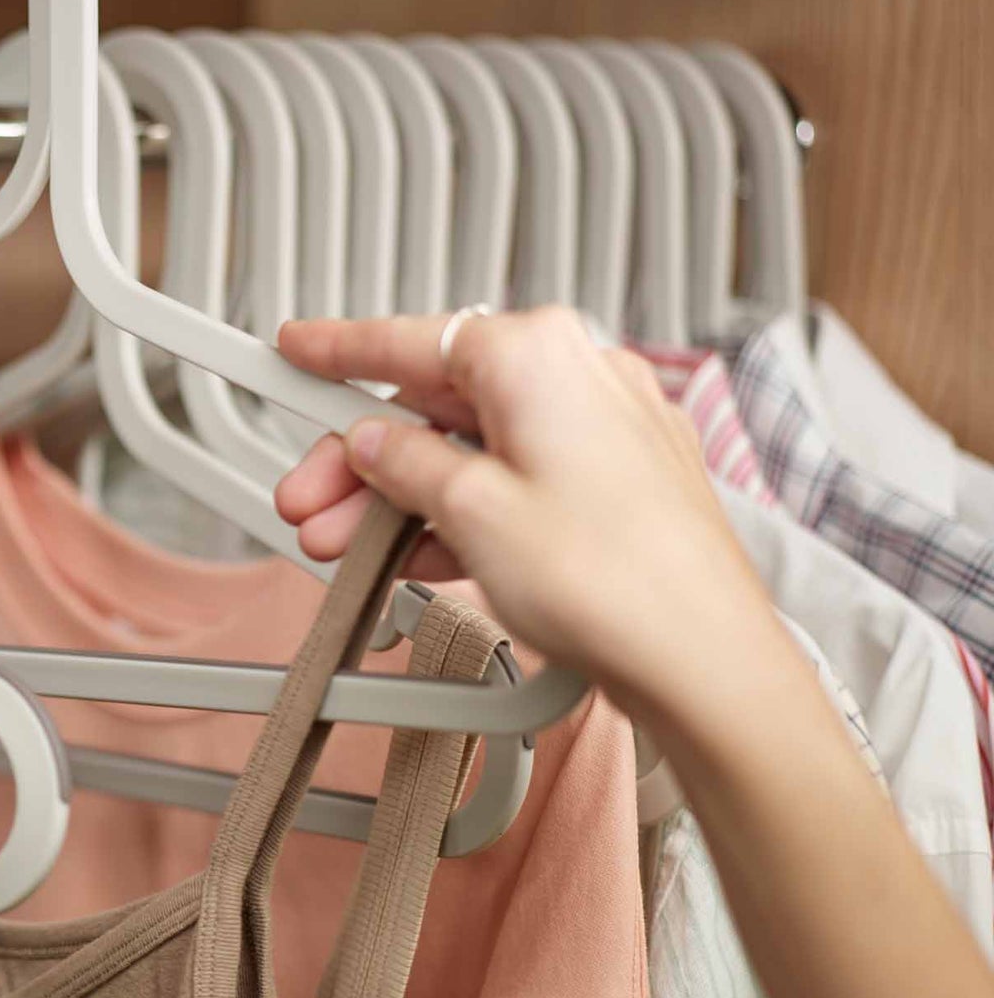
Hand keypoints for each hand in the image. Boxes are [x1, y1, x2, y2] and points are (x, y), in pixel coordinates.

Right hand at [273, 307, 780, 719]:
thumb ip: (405, 464)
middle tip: (308, 503)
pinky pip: (514, 480)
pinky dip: (460, 513)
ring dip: (403, 497)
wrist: (702, 659)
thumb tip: (375, 442)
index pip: (410, 338)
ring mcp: (604, 430)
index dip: (338, 349)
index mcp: (538, 354)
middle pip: (437, 404)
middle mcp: (579, 375)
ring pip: (473, 448)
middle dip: (361, 460)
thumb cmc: (616, 579)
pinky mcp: (617, 483)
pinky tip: (417, 557)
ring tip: (349, 548)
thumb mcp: (470, 511)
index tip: (295, 348)